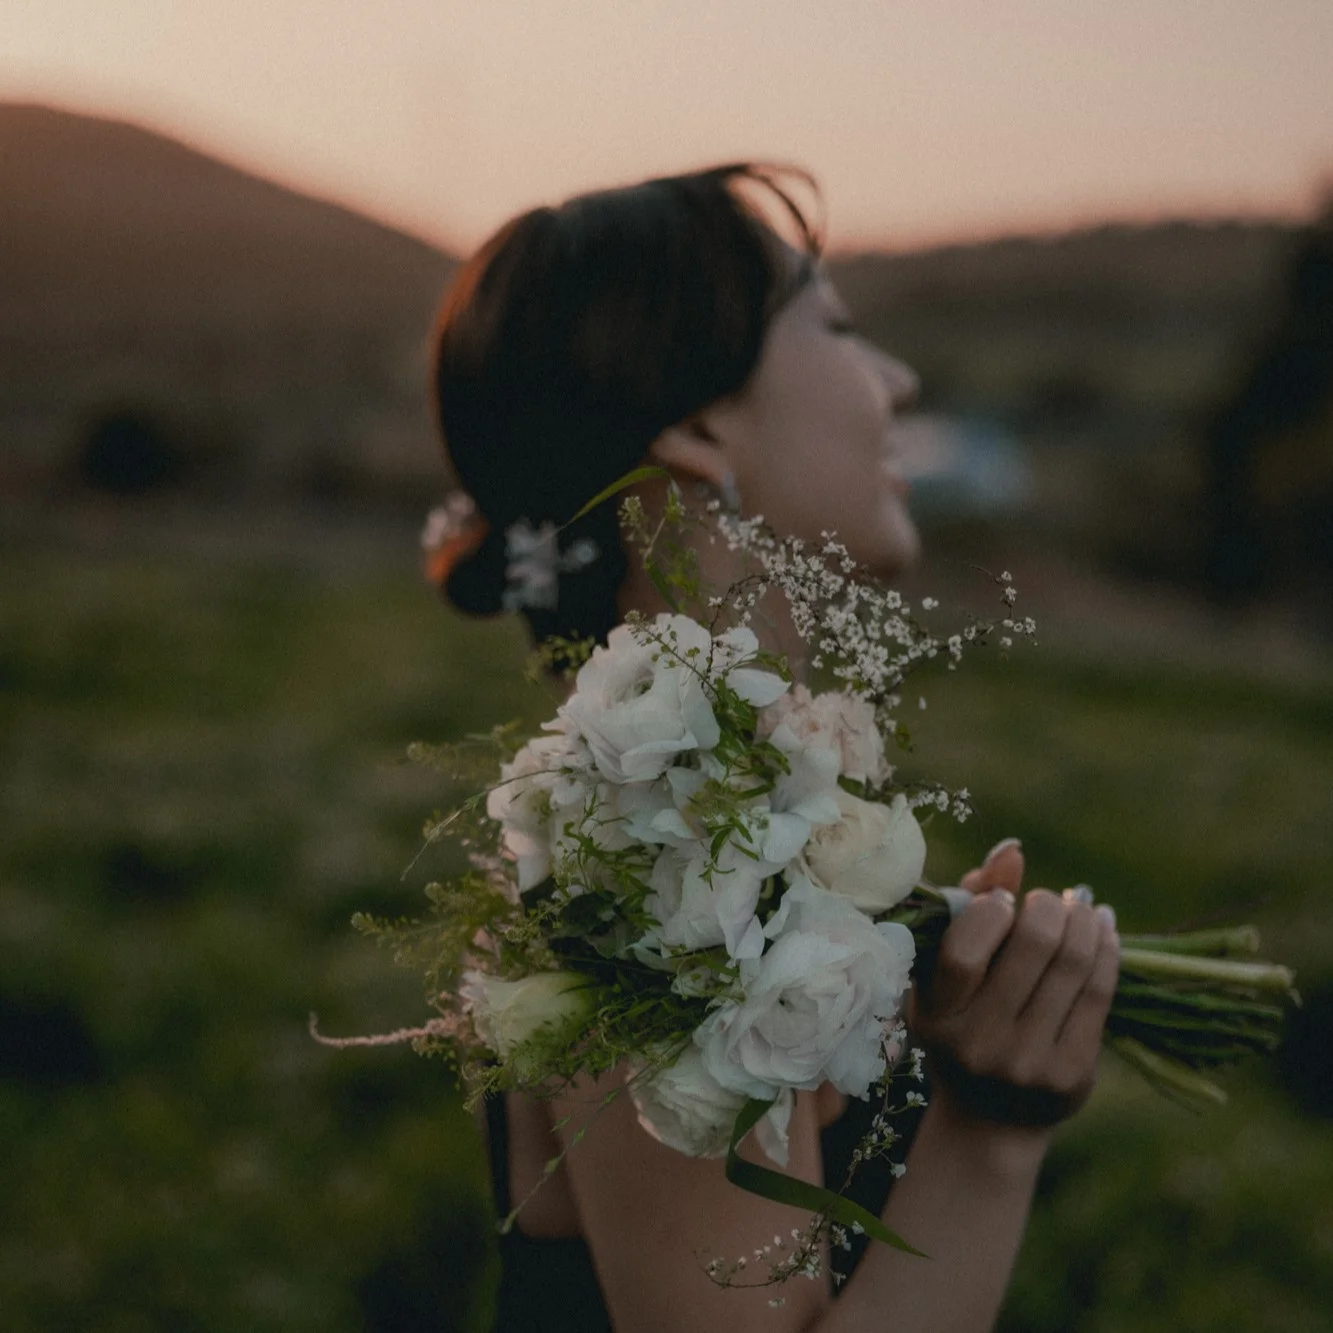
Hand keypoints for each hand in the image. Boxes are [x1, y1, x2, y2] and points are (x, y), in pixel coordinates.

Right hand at [910, 841, 1118, 1127]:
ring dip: (1082, 921)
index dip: (992, 910)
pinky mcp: (1072, 1075)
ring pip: (1074, 965)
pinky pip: (1099, 994)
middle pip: (1033, 948)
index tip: (1004, 903)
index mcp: (936, 1016)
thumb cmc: (959, 1025)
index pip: (965, 952)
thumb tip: (1012, 850)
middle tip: (1049, 901)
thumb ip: (969, 906)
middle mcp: (979, 1044)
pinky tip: (1102, 929)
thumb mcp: (943, 976)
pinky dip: (1106, 949)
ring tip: (1079, 906)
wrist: (988, 1119)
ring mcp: (1028, 1063)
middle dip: (1048, 907)